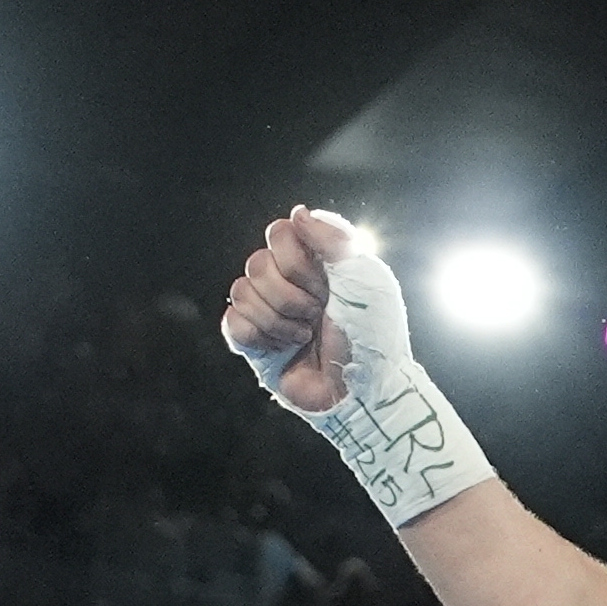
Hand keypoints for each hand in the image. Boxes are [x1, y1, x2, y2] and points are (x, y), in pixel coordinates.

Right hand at [220, 208, 366, 413]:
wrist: (363, 392)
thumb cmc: (373, 337)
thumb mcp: (366, 278)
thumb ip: (334, 238)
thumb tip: (297, 213)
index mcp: (316, 262)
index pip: (279, 233)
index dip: (297, 260)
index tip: (327, 284)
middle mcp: (290, 282)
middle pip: (257, 262)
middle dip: (290, 294)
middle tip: (318, 314)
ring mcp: (271, 311)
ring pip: (241, 290)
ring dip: (278, 318)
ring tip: (305, 336)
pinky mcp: (255, 343)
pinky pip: (232, 321)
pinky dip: (259, 335)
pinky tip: (284, 348)